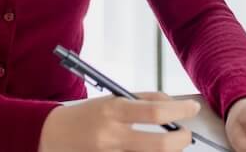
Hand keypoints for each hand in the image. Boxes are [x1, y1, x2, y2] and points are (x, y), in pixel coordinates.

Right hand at [39, 92, 198, 150]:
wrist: (53, 136)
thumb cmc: (87, 115)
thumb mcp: (112, 100)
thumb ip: (143, 101)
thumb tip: (173, 107)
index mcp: (113, 111)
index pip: (155, 111)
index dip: (180, 111)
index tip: (192, 109)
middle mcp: (111, 136)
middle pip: (160, 145)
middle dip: (181, 140)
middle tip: (186, 134)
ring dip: (167, 151)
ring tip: (169, 143)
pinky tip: (151, 149)